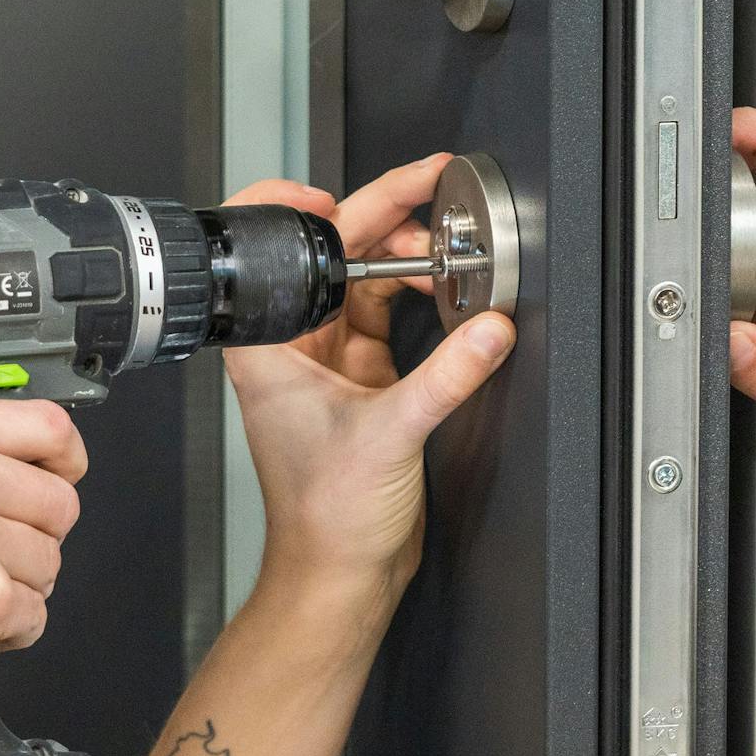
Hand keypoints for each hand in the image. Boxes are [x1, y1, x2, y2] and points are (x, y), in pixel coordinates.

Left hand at [221, 157, 515, 596]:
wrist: (343, 570)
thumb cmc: (327, 517)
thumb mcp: (390, 434)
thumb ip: (444, 378)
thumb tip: (486, 331)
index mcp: (269, 348)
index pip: (274, 254)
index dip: (300, 210)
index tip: (341, 192)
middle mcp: (294, 345)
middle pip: (331, 255)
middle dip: (380, 214)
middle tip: (428, 185)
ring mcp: (330, 358)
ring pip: (364, 277)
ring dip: (405, 253)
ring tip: (447, 238)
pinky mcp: (364, 375)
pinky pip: (391, 310)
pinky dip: (421, 292)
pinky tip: (448, 284)